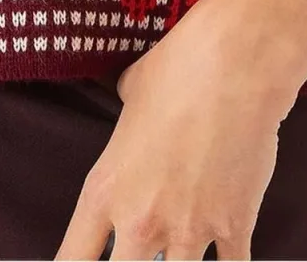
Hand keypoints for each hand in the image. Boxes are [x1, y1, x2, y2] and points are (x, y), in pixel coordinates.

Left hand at [53, 0, 304, 260]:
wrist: (234, 63)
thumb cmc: (178, 68)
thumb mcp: (131, 92)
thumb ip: (126, 122)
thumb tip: (132, 109)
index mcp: (106, 190)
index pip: (73, 260)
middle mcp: (142, 221)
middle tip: (142, 254)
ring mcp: (189, 228)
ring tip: (179, 252)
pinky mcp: (234, 225)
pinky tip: (228, 259)